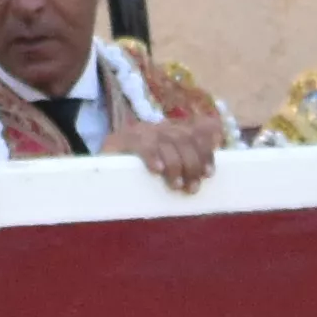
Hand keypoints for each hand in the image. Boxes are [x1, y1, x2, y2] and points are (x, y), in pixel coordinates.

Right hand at [111, 93, 227, 192]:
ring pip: (166, 142)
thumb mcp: (167, 166)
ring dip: (175, 165)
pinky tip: (157, 170)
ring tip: (176, 185)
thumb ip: (189, 158)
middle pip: (183, 139)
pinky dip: (152, 156)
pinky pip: (142, 145)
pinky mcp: (122, 139)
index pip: (195, 134)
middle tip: (192, 188)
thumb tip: (216, 142)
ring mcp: (140, 132)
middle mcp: (158, 128)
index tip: (209, 174)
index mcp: (171, 132)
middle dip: (192, 164)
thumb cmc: (138, 173)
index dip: (205, 152)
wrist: (101, 167)